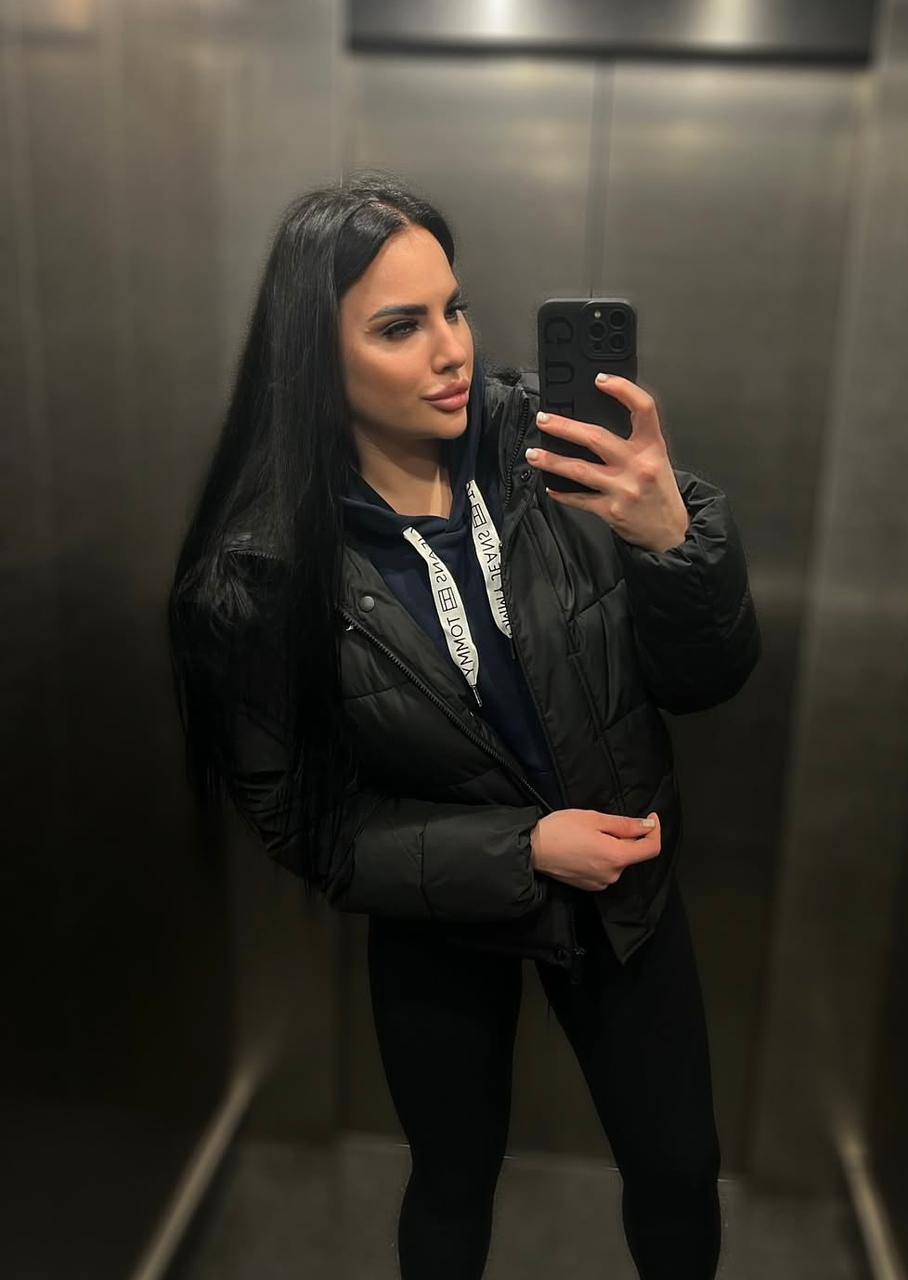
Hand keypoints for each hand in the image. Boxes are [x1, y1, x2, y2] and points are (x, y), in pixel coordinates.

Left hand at [524, 374, 689, 552]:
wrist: (671, 533)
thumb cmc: (660, 492)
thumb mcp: (658, 459)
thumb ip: (635, 441)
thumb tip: (594, 426)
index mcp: (653, 447)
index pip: (643, 408)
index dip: (623, 390)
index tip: (600, 380)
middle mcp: (638, 465)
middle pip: (596, 438)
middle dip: (564, 427)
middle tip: (544, 420)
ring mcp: (623, 489)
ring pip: (579, 470)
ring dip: (552, 461)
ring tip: (532, 454)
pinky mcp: (610, 511)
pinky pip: (579, 499)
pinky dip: (562, 493)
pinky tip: (550, 486)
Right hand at [529, 808, 661, 891]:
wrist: (531, 850)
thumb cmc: (560, 830)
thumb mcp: (594, 819)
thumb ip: (626, 825)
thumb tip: (648, 826)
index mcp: (616, 857)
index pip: (651, 848)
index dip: (655, 830)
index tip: (650, 817)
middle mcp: (612, 875)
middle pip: (633, 853)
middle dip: (627, 836)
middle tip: (604, 822)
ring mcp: (601, 883)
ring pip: (618, 860)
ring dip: (613, 846)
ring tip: (590, 834)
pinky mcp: (590, 885)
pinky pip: (606, 869)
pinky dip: (603, 856)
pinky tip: (585, 846)